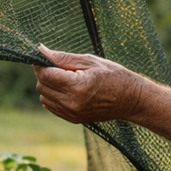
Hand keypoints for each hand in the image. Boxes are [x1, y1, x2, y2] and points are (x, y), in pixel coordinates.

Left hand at [33, 45, 147, 123]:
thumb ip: (63, 58)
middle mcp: (72, 102)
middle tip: (60, 67)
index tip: (44, 58)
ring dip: (49, 86)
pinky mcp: (73, 119)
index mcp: (78, 86)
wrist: (131, 99)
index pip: (45, 75)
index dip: (40, 64)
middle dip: (45, 74)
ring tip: (67, 79)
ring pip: (44, 97)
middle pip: (42, 86)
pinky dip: (54, 97)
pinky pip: (52, 107)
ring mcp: (72, 113)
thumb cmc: (113, 75)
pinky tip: (68, 89)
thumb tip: (41, 50)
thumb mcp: (89, 61)